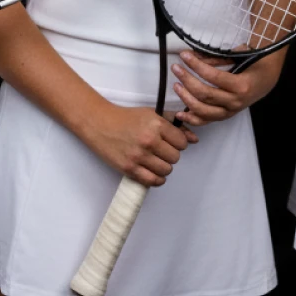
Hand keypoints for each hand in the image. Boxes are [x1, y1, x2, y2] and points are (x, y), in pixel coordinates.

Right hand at [80, 101, 196, 186]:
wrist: (101, 124)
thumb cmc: (127, 117)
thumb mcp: (152, 114)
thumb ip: (174, 123)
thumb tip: (194, 138)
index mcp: (156, 125)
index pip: (182, 142)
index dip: (179, 142)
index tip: (172, 141)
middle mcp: (149, 141)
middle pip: (175, 157)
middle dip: (171, 154)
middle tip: (163, 150)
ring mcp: (139, 156)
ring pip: (166, 170)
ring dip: (164, 167)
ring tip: (157, 160)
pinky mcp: (129, 169)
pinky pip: (153, 181)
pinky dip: (157, 179)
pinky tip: (154, 173)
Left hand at [171, 50, 281, 126]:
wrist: (268, 80)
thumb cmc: (255, 63)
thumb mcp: (240, 55)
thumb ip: (217, 58)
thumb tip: (194, 56)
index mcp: (241, 85)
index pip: (213, 77)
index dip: (196, 66)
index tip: (184, 55)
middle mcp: (235, 102)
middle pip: (205, 94)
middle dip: (187, 80)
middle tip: (176, 67)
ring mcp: (230, 111)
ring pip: (203, 111)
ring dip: (186, 98)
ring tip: (176, 85)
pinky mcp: (225, 116)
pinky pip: (207, 121)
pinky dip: (192, 119)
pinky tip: (180, 113)